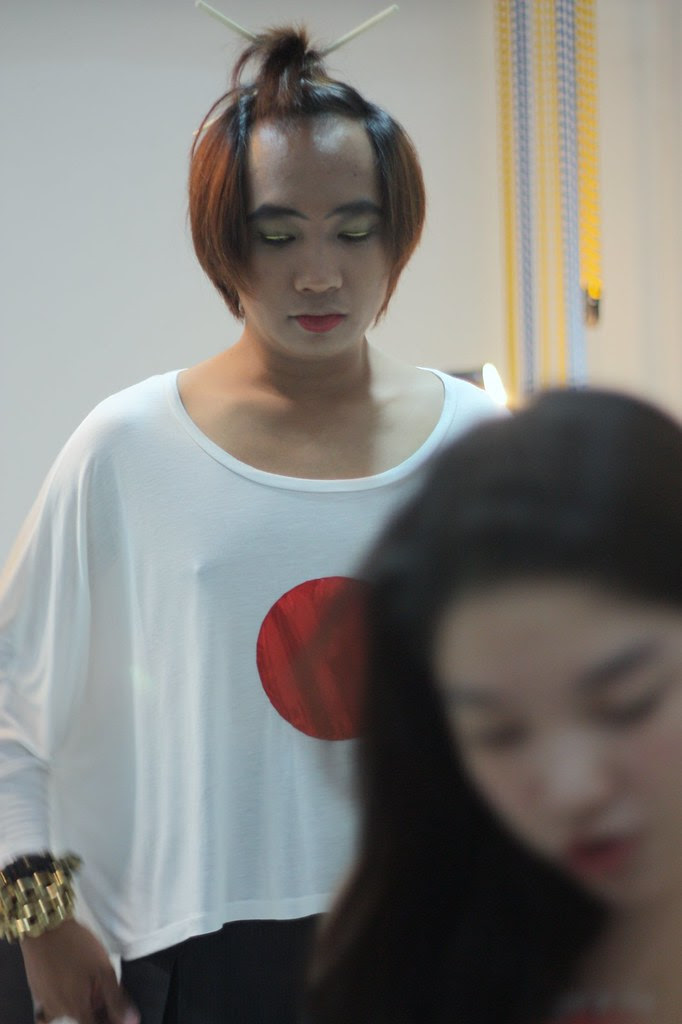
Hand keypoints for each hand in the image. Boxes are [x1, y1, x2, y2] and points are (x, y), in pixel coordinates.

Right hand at [20, 919, 139, 1023]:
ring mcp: (45, 1002)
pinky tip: (69, 974)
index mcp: (76, 1009)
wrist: (45, 927)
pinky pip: (54, 1000)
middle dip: (94, 1003)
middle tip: (98, 980)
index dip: (108, 1017)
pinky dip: (64, 992)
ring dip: (80, 997)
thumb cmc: (76, 946)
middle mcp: (58, 1012)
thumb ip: (116, 998)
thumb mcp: (103, 969)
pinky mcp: (37, 990)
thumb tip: (130, 1021)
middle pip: (82, 1017)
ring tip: (84, 973)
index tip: (112, 1003)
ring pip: (68, 1008)